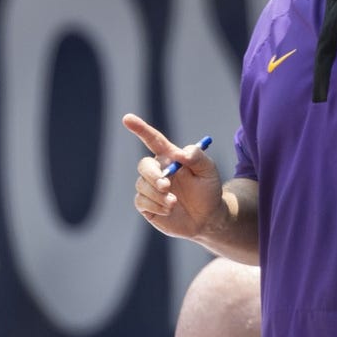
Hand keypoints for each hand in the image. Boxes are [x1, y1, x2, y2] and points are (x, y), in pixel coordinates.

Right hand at [122, 113, 222, 239]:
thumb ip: (196, 156)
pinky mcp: (146, 205)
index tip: (127, 118)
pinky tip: (169, 209)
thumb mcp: (209, 170)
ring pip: (142, 186)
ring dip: (158, 195)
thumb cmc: (208, 190)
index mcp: (169, 157)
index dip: (140, 129)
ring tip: (174, 203)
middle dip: (153, 175)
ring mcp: (150, 188)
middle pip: (144, 166)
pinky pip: (141, 201)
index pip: (152, 139)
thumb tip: (178, 153)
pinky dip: (156, 206)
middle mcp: (157, 170)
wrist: (207, 218)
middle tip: (166, 186)